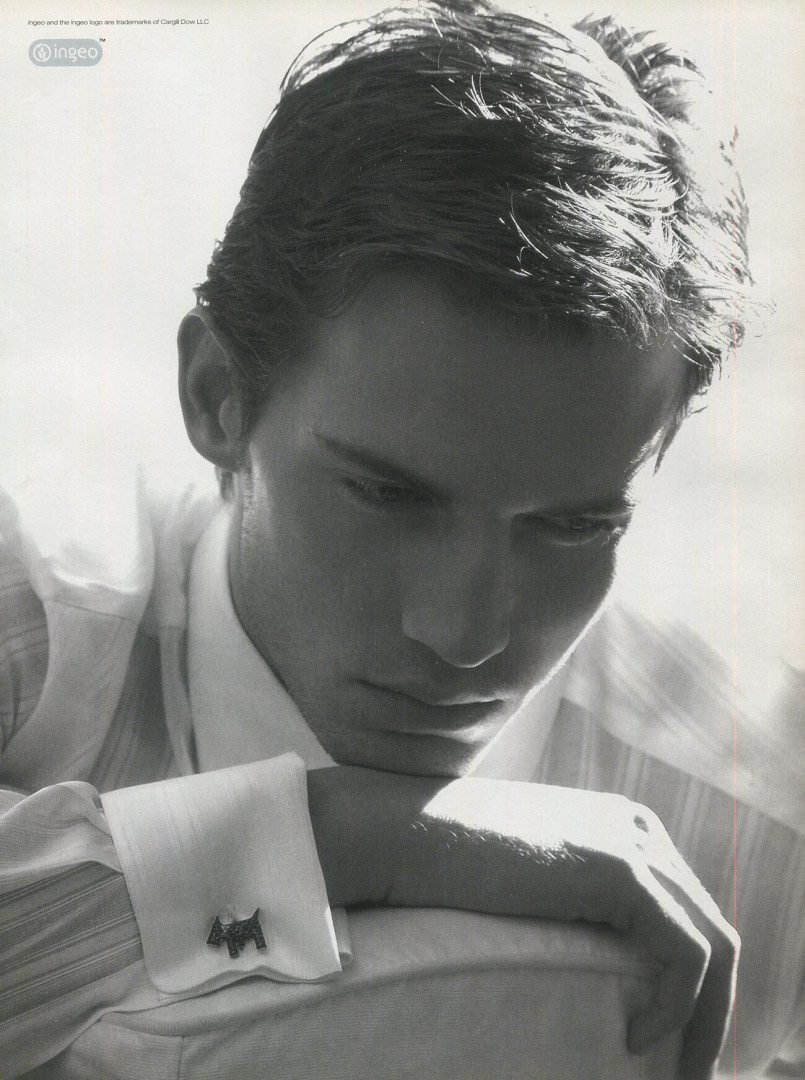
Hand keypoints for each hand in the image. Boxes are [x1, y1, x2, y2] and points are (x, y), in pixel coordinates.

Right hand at [307, 768, 737, 1079]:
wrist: (402, 833)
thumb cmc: (447, 861)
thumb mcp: (531, 878)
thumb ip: (573, 898)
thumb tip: (598, 960)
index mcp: (622, 826)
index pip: (687, 910)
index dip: (694, 983)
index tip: (673, 1043)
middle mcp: (639, 827)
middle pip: (711, 928)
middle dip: (711, 1009)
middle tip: (686, 1072)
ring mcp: (634, 843)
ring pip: (713, 945)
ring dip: (705, 1021)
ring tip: (673, 1072)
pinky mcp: (619, 870)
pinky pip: (685, 953)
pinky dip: (676, 1006)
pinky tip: (635, 1039)